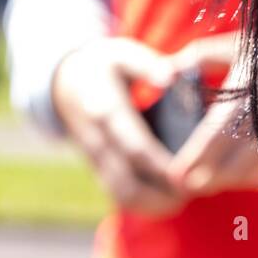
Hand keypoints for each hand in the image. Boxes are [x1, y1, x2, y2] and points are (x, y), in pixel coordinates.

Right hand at [51, 37, 183, 214]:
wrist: (66, 81)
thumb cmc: (105, 65)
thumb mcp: (122, 54)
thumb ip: (146, 65)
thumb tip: (170, 76)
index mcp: (105, 111)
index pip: (134, 147)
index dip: (160, 165)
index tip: (187, 174)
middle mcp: (97, 140)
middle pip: (125, 181)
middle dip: (158, 195)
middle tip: (192, 193)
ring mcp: (94, 157)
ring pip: (119, 193)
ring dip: (150, 204)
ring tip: (182, 201)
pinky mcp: (97, 166)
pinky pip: (116, 193)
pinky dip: (140, 203)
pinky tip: (166, 201)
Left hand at [167, 33, 257, 203]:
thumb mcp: (234, 44)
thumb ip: (198, 58)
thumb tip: (167, 76)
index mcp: (250, 86)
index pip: (216, 133)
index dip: (194, 158)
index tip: (175, 175)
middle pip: (236, 159)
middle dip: (211, 177)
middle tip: (189, 186)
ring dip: (234, 180)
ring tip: (213, 182)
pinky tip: (246, 174)